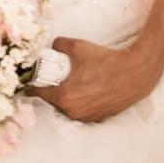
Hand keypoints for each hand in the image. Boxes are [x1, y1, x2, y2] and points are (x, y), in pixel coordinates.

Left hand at [27, 36, 162, 121]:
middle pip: (51, 101)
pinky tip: (81, 90)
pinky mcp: (98, 117)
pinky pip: (80, 110)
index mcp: (64, 97)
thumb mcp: (76, 46)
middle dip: (49, 89)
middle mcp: (73, 111)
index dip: (31, 84)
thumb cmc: (105, 60)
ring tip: (67, 82)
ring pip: (66, 107)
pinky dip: (78, 102)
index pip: (37, 92)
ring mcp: (87, 117)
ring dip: (63, 97)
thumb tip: (51, 46)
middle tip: (50, 77)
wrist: (135, 73)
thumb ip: (58, 45)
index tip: (28, 78)